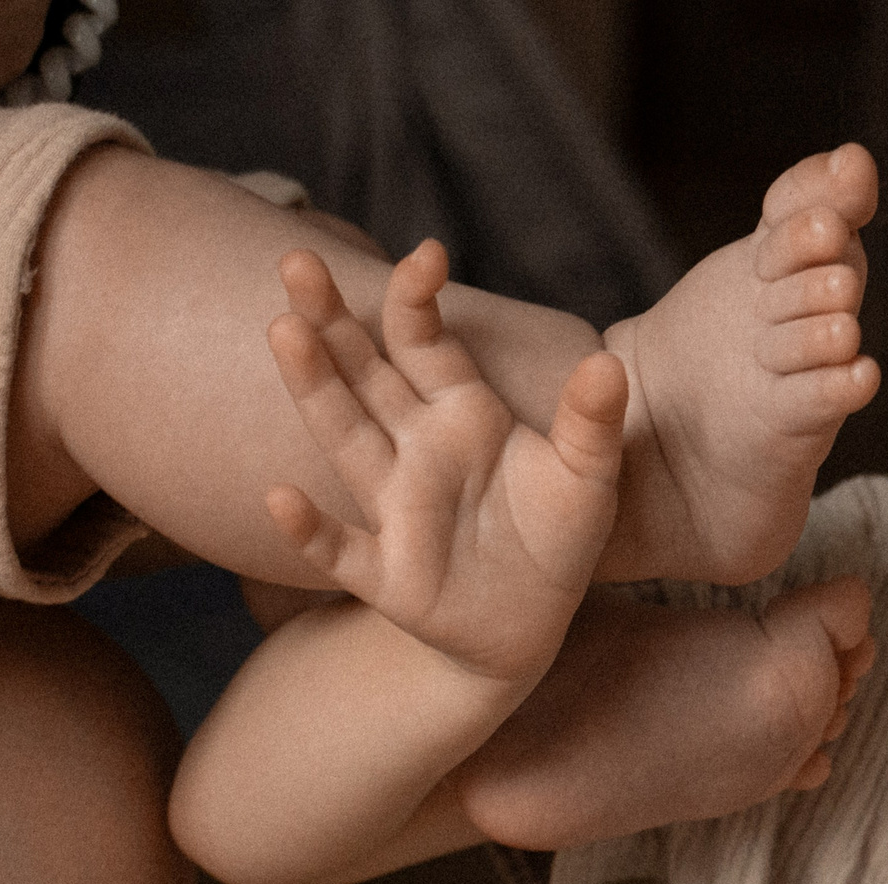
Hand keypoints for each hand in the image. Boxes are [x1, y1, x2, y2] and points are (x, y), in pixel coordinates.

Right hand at [263, 239, 627, 686]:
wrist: (532, 625)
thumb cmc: (556, 538)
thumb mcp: (587, 477)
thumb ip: (592, 422)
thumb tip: (608, 362)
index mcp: (463, 416)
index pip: (425, 344)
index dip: (418, 301)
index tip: (427, 254)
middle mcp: (417, 451)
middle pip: (366, 374)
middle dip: (331, 320)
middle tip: (297, 259)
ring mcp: (396, 510)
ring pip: (346, 438)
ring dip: (315, 388)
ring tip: (285, 330)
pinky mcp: (389, 575)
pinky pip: (341, 550)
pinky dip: (310, 530)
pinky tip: (279, 498)